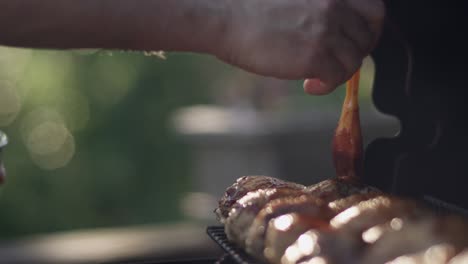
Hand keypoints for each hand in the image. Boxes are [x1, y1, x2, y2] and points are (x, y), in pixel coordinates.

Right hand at [216, 0, 383, 93]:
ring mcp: (326, 30)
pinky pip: (337, 78)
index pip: (375, 11)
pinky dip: (326, 86)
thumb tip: (336, 32)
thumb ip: (320, 7)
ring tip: (316, 77)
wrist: (226, 19)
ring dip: (338, 73)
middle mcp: (335, 6)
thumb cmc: (250, 8)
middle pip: (367, 38)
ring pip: (354, 61)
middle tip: (338, 63)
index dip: (370, 31)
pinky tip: (308, 86)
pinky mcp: (314, 55)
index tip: (356, 42)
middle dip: (356, 54)